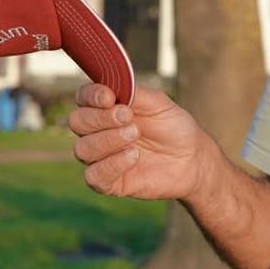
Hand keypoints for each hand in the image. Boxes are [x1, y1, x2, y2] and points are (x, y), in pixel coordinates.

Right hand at [69, 83, 215, 200]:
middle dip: (101, 118)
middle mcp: (98, 131)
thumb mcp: (159, 103)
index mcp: (107, 108)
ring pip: (82, 148)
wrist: (192, 158)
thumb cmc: (173, 127)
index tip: (110, 97)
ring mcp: (101, 157)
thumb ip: (134, 93)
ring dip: (108, 140)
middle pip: (77, 121)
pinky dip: (112, 164)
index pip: (83, 97)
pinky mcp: (108, 181)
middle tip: (129, 117)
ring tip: (135, 135)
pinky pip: (93, 176)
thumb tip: (111, 86)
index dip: (91, 96)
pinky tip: (134, 156)